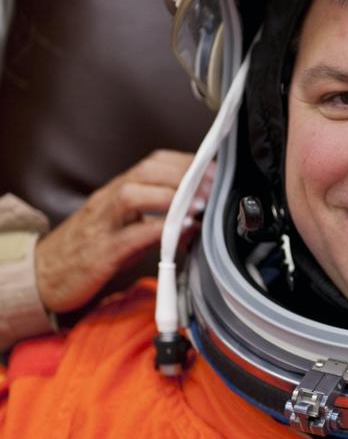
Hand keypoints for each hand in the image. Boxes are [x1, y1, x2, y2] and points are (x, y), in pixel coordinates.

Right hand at [34, 150, 209, 313]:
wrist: (41, 276)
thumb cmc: (86, 252)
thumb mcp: (124, 230)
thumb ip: (156, 222)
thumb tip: (194, 221)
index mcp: (116, 192)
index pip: (153, 163)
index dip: (186, 162)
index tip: (214, 170)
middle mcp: (107, 201)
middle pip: (146, 171)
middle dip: (185, 173)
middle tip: (214, 186)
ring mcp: (101, 225)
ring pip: (133, 194)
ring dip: (171, 195)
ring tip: (199, 204)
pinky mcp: (99, 253)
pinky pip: (128, 236)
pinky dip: (157, 230)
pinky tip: (179, 231)